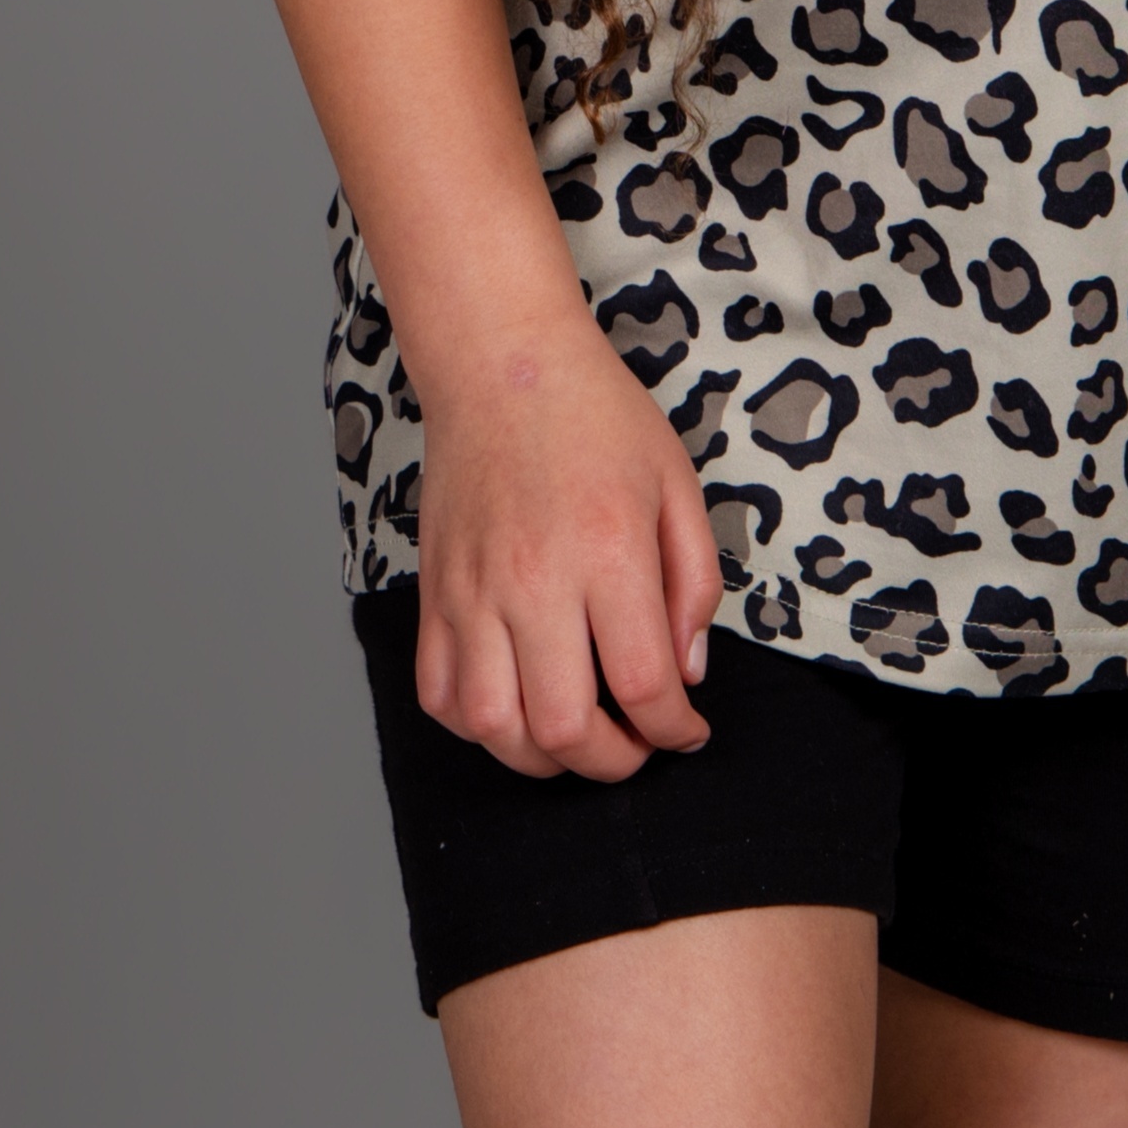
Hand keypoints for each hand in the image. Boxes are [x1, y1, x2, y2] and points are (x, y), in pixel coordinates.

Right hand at [410, 309, 724, 781]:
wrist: (502, 365)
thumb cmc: (597, 417)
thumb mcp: (677, 485)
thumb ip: (694, 583)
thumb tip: (686, 674)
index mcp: (607, 551)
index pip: (642, 684)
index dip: (673, 730)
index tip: (687, 732)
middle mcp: (534, 580)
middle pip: (565, 727)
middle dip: (613, 762)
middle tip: (637, 748)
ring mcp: (473, 592)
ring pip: (494, 728)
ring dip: (542, 760)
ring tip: (577, 742)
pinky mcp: (433, 593)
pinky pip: (439, 695)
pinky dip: (476, 727)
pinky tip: (513, 713)